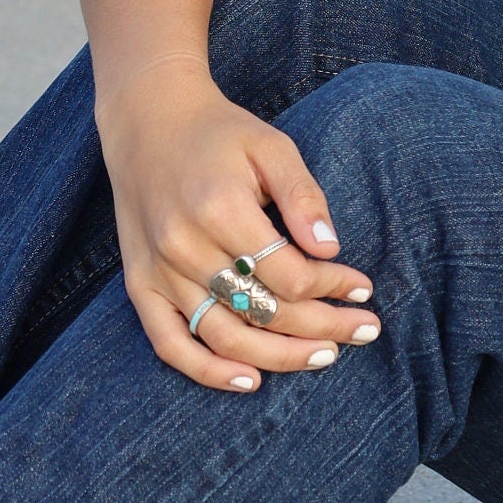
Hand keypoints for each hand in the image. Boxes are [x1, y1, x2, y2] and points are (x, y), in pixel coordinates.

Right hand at [96, 59, 378, 392]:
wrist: (147, 121)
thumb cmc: (220, 134)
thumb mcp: (272, 147)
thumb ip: (303, 196)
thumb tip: (331, 248)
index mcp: (220, 209)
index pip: (289, 274)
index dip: (333, 287)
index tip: (363, 288)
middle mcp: (184, 246)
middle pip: (263, 310)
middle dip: (323, 327)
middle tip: (364, 330)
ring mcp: (158, 271)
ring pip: (224, 336)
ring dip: (279, 357)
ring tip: (325, 356)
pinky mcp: (139, 285)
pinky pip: (169, 344)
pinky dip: (207, 371)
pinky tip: (249, 381)